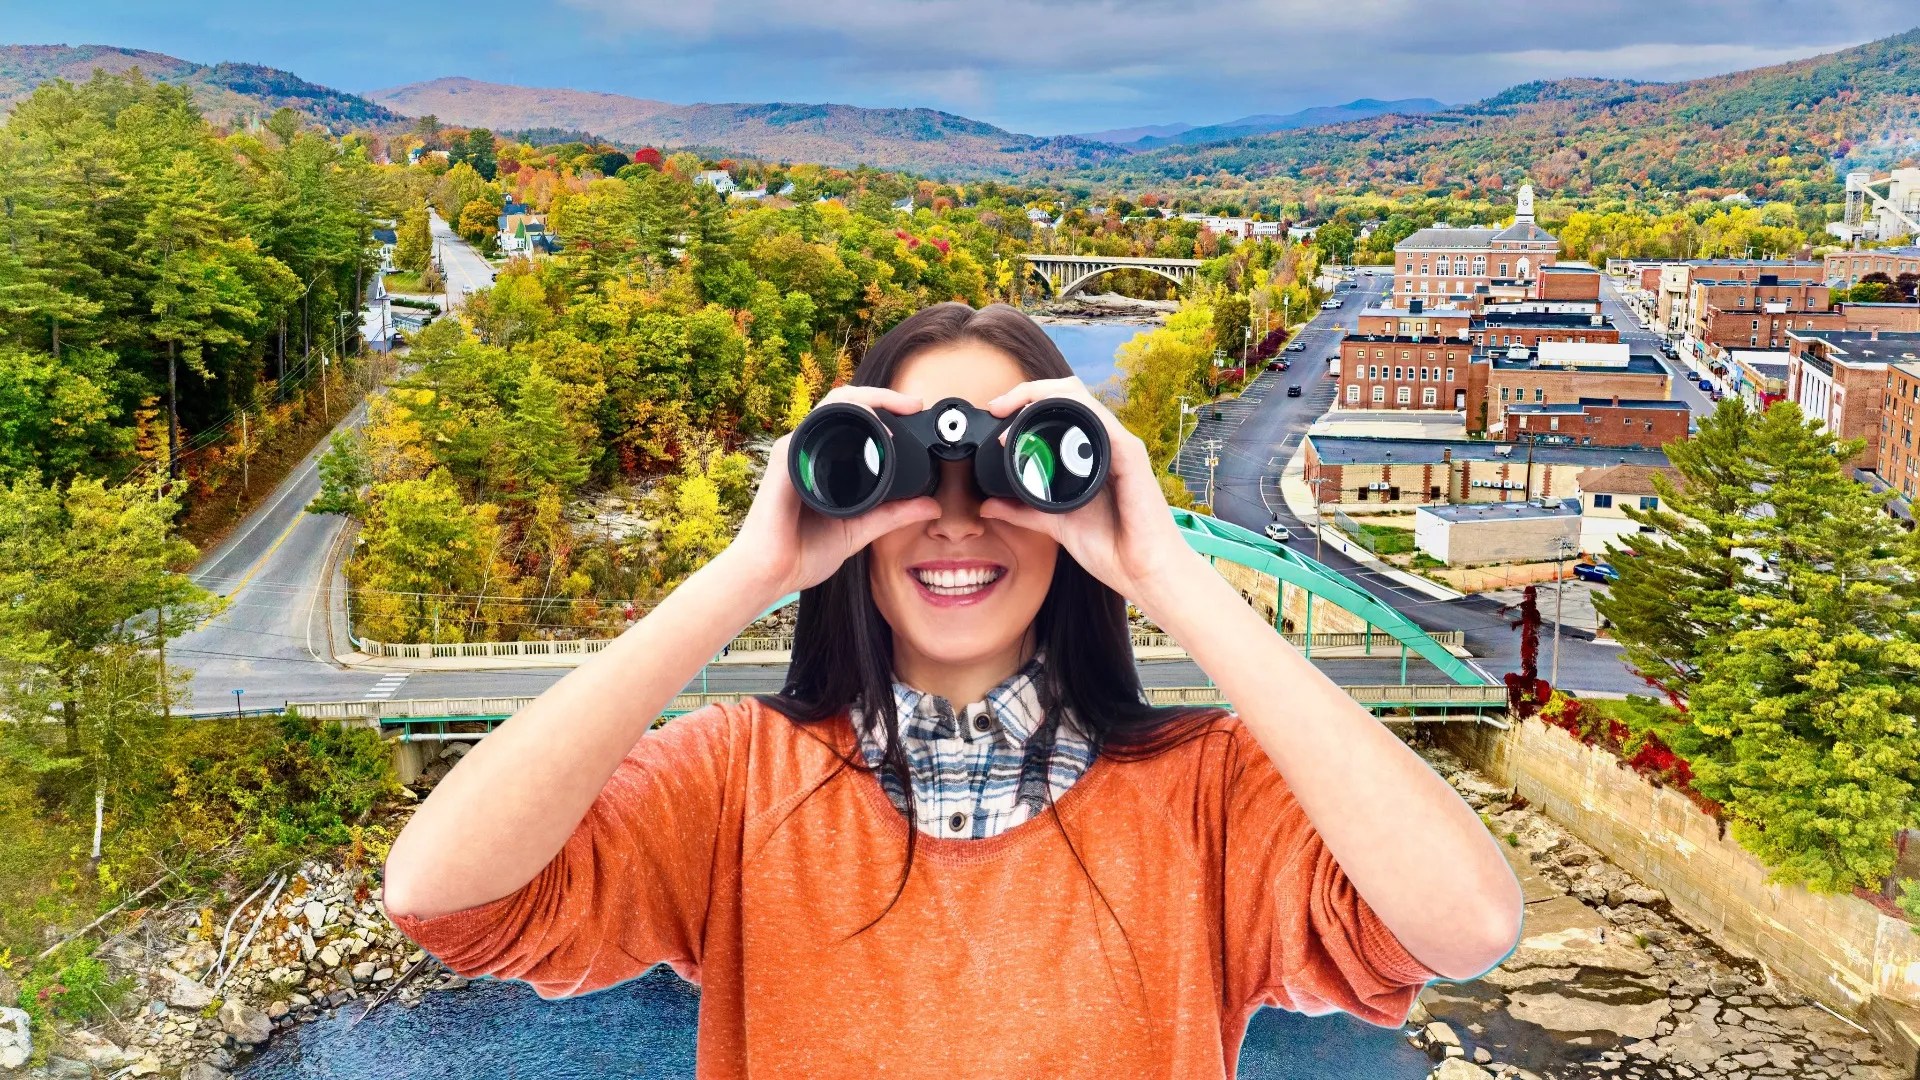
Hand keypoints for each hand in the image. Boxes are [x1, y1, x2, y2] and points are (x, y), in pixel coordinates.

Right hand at [725, 386, 940, 598]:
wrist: (772, 573)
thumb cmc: (804, 552)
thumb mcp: (861, 529)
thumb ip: (894, 515)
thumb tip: (931, 506)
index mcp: (825, 461)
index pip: (853, 419)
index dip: (884, 407)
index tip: (914, 410)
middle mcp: (810, 449)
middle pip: (844, 402)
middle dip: (882, 394)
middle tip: (912, 403)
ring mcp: (796, 451)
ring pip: (831, 404)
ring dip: (866, 399)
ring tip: (896, 411)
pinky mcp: (786, 458)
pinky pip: (813, 425)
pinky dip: (843, 417)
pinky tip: (867, 424)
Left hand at [977, 377, 1199, 603]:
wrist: (1143, 573)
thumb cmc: (1112, 549)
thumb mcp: (1054, 524)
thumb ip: (1023, 511)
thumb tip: (988, 505)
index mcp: (1090, 453)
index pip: (1060, 407)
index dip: (1024, 401)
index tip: (995, 413)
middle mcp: (1105, 443)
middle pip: (1069, 393)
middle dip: (1028, 390)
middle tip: (998, 406)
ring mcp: (1120, 446)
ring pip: (1082, 398)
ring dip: (1043, 396)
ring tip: (1012, 413)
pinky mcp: (1131, 455)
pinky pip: (1101, 421)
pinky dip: (1072, 413)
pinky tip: (1046, 421)